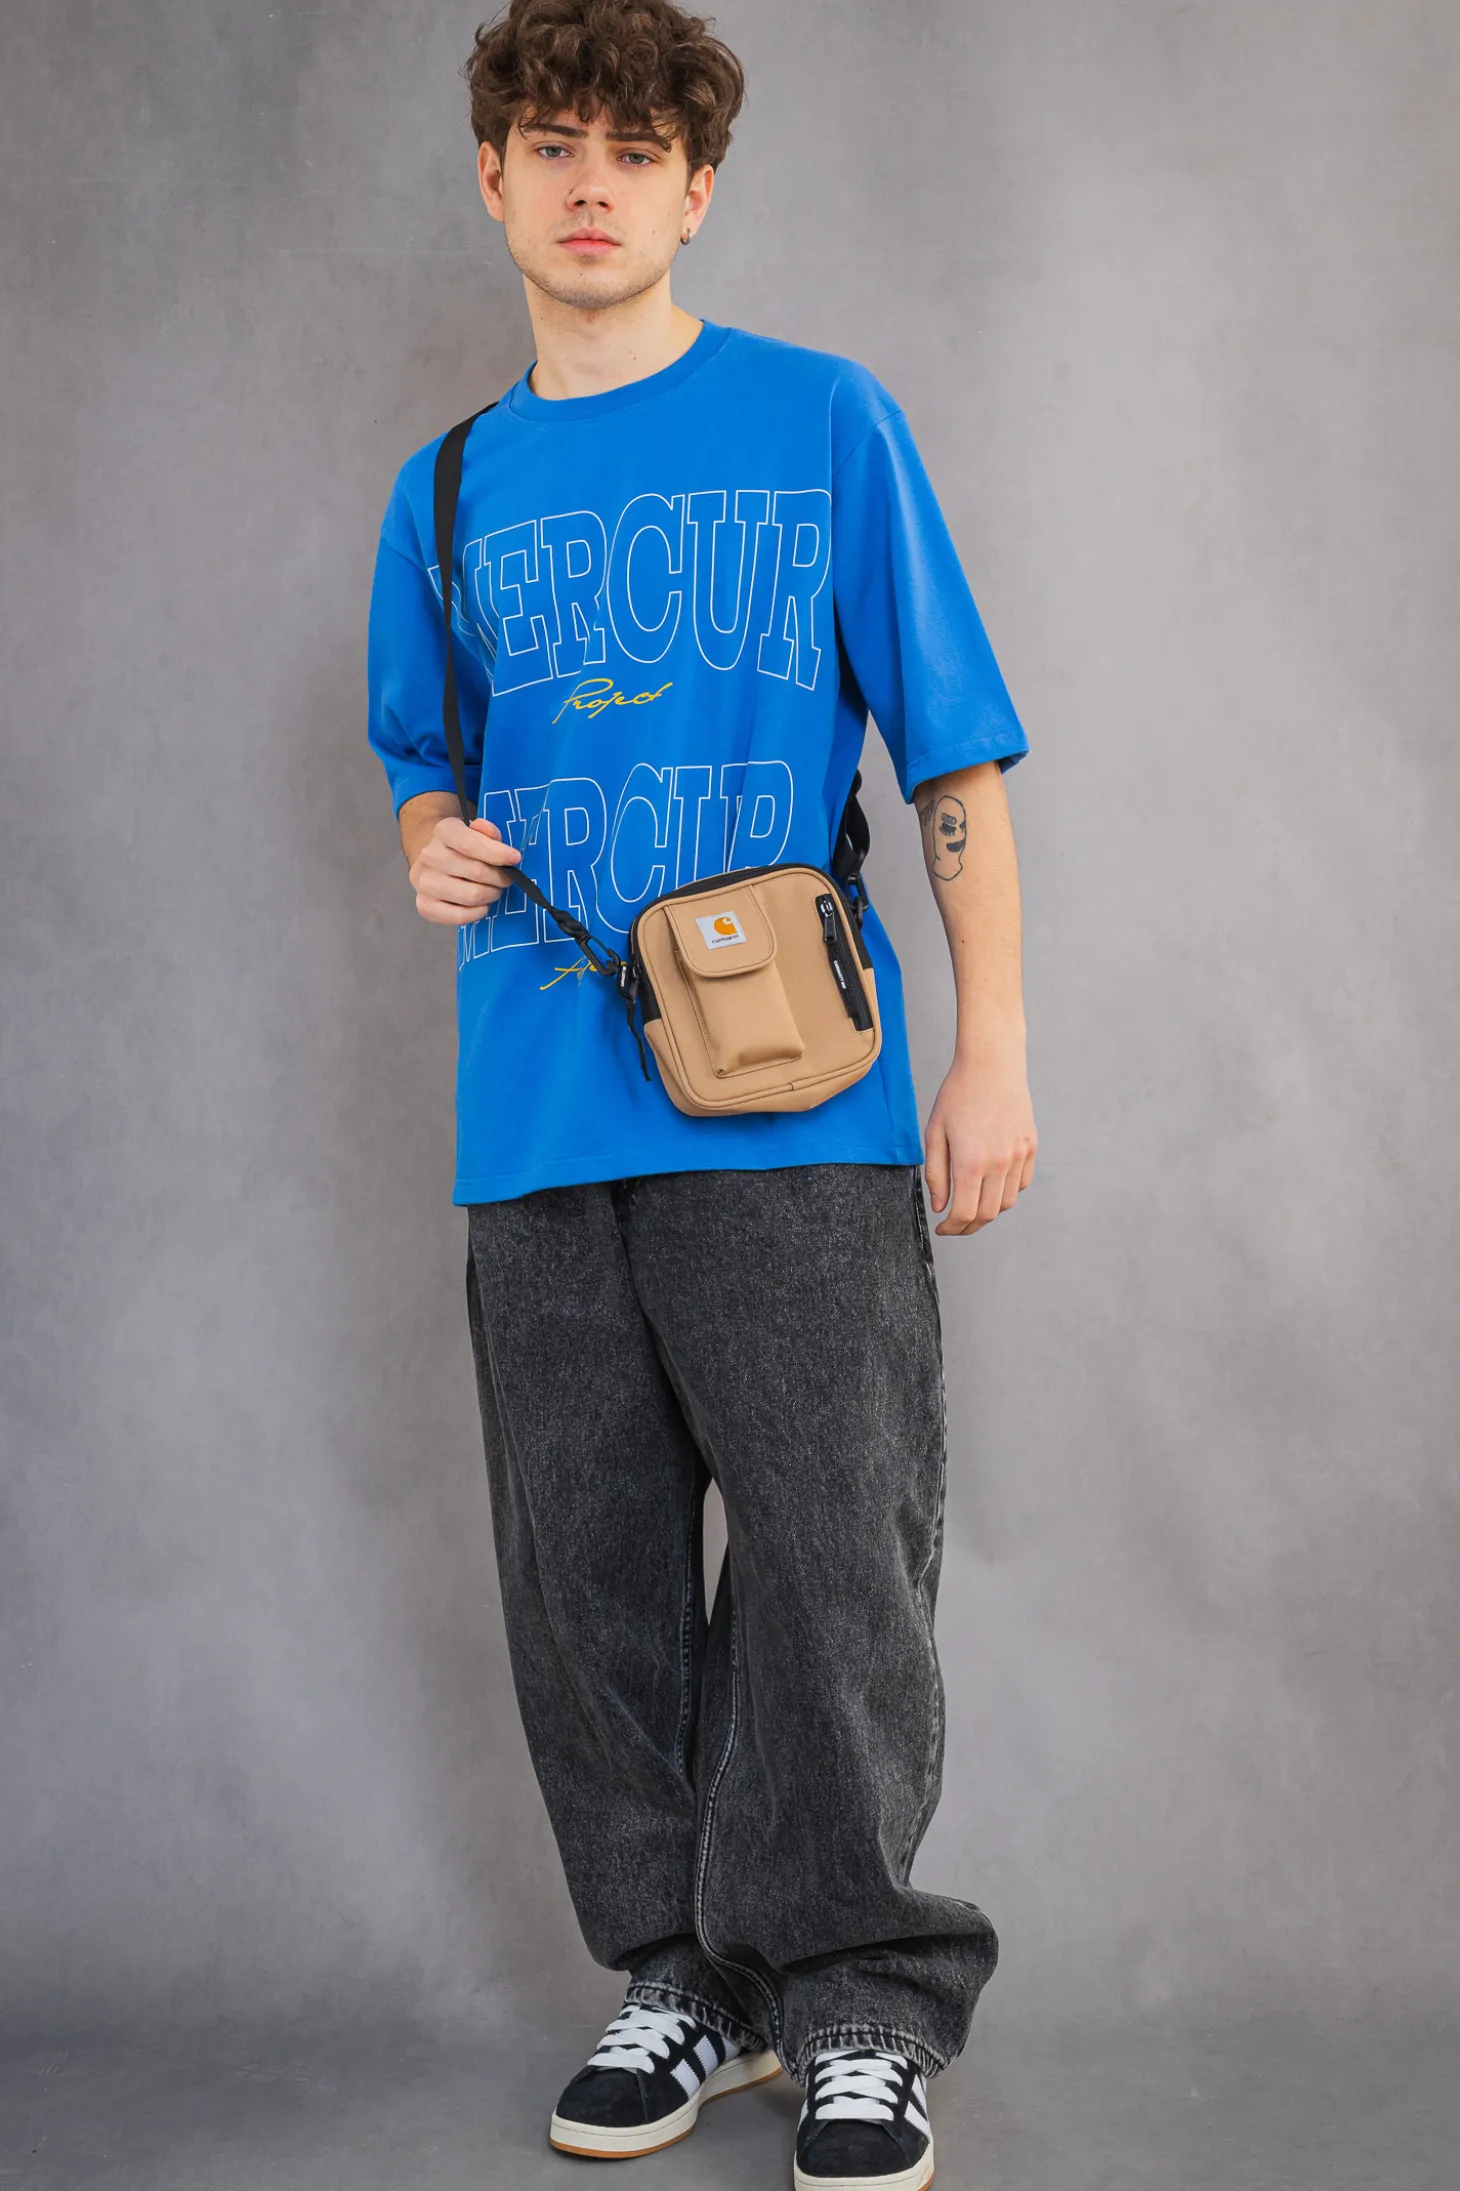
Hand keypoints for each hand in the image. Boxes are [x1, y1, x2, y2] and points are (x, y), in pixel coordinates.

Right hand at [408, 815, 521, 926]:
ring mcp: (424, 882)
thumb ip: (488, 831)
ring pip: (471, 896)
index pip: (471, 844)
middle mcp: (429, 856)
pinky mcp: (425, 905)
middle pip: (476, 872)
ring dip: (491, 895)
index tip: (515, 859)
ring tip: (492, 890)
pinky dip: (478, 913)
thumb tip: (493, 835)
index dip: (497, 853)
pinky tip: (481, 905)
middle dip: (499, 878)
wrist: (433, 862)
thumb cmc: (462, 849)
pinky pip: (460, 916)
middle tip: (505, 879)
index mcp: (443, 831)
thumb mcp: (476, 832)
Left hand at [923, 1043, 1036, 1235]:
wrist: (992, 1065)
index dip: (952, 1229)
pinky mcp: (1030, 1147)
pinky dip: (1006, 1192)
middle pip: (987, 1214)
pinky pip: (1021, 1183)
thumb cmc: (959, 1095)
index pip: (964, 1213)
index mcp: (970, 1162)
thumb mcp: (935, 1133)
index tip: (943, 1230)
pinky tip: (991, 1183)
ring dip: (988, 1210)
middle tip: (955, 1225)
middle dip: (969, 1227)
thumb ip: (936, 1173)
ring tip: (972, 1202)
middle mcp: (998, 1164)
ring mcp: (1018, 1156)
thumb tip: (940, 1206)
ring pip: (1006, 1202)